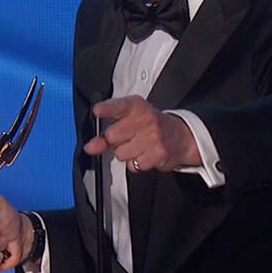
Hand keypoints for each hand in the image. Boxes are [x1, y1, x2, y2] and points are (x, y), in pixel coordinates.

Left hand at [84, 95, 200, 171]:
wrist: (181, 136)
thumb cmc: (151, 125)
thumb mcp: (131, 119)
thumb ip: (107, 131)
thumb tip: (90, 147)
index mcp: (137, 106)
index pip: (119, 106)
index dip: (107, 109)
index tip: (97, 111)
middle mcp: (146, 119)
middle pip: (113, 136)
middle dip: (113, 141)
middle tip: (126, 137)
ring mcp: (154, 137)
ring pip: (121, 154)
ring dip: (126, 153)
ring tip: (138, 145)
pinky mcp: (159, 154)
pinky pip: (133, 166)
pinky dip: (136, 163)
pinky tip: (145, 154)